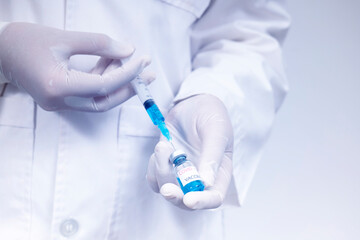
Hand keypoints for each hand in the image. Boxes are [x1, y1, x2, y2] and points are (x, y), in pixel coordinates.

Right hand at [0, 22, 151, 110]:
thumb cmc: (26, 40)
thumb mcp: (65, 37)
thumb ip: (99, 44)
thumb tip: (128, 51)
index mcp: (58, 86)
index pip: (103, 86)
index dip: (126, 74)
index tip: (143, 62)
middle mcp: (59, 101)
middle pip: (104, 101)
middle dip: (129, 87)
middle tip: (148, 74)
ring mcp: (59, 103)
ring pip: (98, 99)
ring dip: (117, 83)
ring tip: (134, 65)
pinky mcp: (60, 99)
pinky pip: (88, 94)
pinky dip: (102, 80)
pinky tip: (113, 64)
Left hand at [147, 94, 233, 209]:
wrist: (193, 102)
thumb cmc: (211, 115)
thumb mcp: (216, 131)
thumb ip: (212, 156)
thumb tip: (206, 183)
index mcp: (219, 173)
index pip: (214, 197)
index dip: (203, 202)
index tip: (190, 199)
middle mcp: (200, 177)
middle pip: (187, 200)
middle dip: (175, 195)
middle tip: (167, 188)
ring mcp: (181, 172)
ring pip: (167, 188)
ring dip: (161, 172)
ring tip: (164, 147)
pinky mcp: (166, 165)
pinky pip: (154, 177)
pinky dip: (153, 166)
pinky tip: (162, 148)